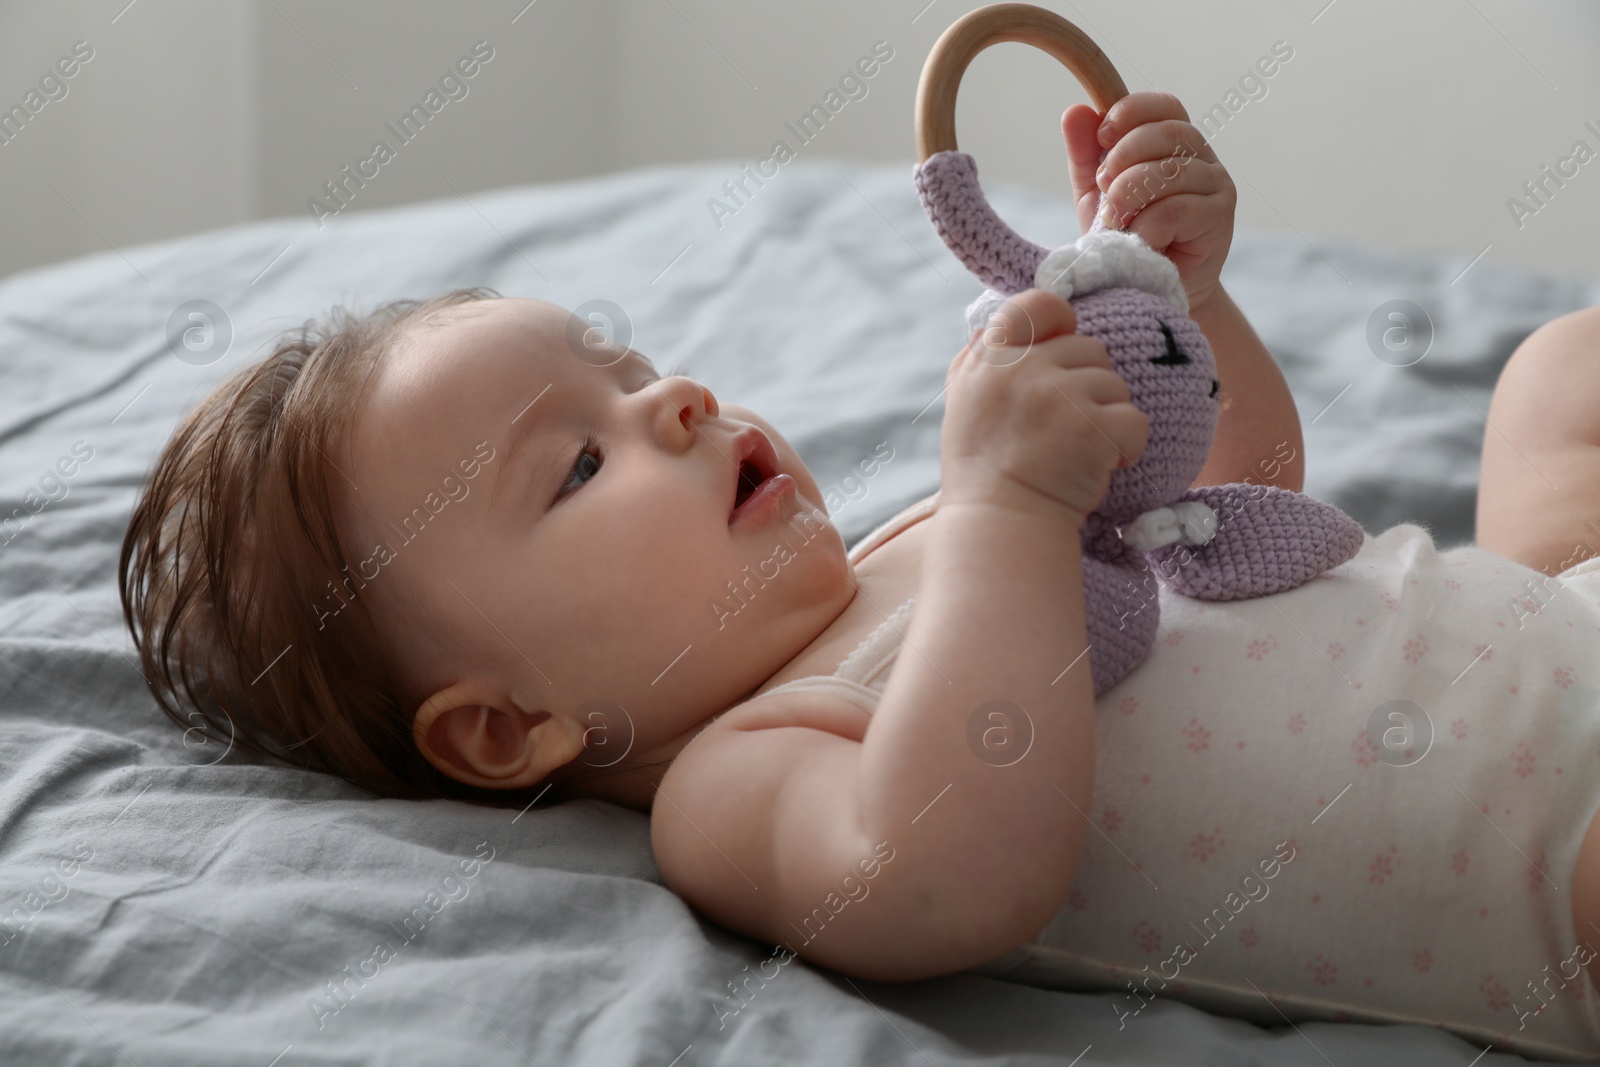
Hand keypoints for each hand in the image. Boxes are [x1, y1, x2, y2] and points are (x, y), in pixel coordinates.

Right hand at [941, 289, 1149, 523]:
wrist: (1000, 525)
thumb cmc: (982, 471)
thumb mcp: (963, 404)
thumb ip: (977, 361)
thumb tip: (992, 326)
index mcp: (990, 359)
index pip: (1037, 304)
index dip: (1061, 320)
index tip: (1063, 353)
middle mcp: (1023, 368)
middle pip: (1089, 348)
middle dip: (1089, 386)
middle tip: (1067, 428)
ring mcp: (1059, 394)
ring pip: (1116, 384)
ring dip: (1108, 417)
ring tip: (1080, 451)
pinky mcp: (1093, 426)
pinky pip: (1135, 420)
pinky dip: (1128, 447)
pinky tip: (1102, 466)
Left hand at [1062, 92, 1235, 314]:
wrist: (1148, 287)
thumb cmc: (1127, 236)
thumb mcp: (1097, 192)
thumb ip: (1086, 154)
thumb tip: (1075, 112)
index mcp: (1174, 142)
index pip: (1163, 105)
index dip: (1130, 113)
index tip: (1102, 137)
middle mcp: (1201, 157)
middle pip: (1167, 133)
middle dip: (1124, 157)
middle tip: (1105, 189)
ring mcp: (1216, 185)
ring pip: (1170, 172)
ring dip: (1129, 197)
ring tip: (1114, 222)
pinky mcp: (1220, 218)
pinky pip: (1175, 209)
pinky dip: (1145, 226)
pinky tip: (1138, 241)